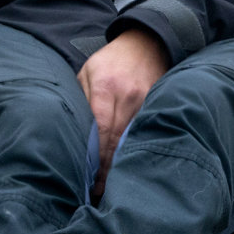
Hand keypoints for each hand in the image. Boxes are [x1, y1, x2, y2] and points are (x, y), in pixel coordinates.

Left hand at [78, 28, 168, 197]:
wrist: (146, 43)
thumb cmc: (109, 61)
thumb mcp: (86, 72)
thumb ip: (80, 99)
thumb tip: (73, 131)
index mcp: (106, 88)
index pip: (101, 129)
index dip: (97, 156)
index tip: (91, 177)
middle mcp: (129, 96)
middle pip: (118, 139)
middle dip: (109, 167)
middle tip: (100, 190)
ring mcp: (148, 101)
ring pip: (134, 139)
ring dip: (124, 163)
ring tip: (114, 186)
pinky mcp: (160, 104)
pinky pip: (148, 130)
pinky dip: (139, 148)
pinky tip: (133, 164)